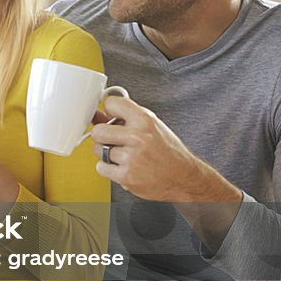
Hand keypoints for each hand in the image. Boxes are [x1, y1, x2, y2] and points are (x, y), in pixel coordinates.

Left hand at [91, 95, 239, 202]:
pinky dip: (108, 169)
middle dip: (102, 136)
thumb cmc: (167, 151)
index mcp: (145, 120)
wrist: (183, 177)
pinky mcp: (126, 176)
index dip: (109, 111)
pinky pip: (101, 167)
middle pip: (98, 131)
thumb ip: (125, 117)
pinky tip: (123, 166)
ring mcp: (131, 157)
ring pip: (98, 150)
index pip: (111, 103)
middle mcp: (138, 137)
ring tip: (123, 155)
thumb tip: (97, 115)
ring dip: (106, 153)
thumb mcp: (152, 126)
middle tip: (113, 140)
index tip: (111, 117)